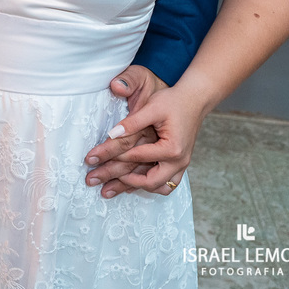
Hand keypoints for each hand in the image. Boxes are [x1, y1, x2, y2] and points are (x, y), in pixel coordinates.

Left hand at [89, 79, 207, 197]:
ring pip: (159, 187)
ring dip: (135, 187)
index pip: (137, 157)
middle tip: (97, 181)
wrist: (194, 100)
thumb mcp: (151, 107)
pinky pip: (165, 183)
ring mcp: (181, 165)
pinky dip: (149, 185)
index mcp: (172, 149)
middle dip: (120, 181)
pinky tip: (130, 185)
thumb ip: (132, 122)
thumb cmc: (173, 101)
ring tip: (110, 188)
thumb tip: (112, 134)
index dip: (113, 157)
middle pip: (148, 181)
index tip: (93, 158)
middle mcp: (179, 161)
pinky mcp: (178, 164)